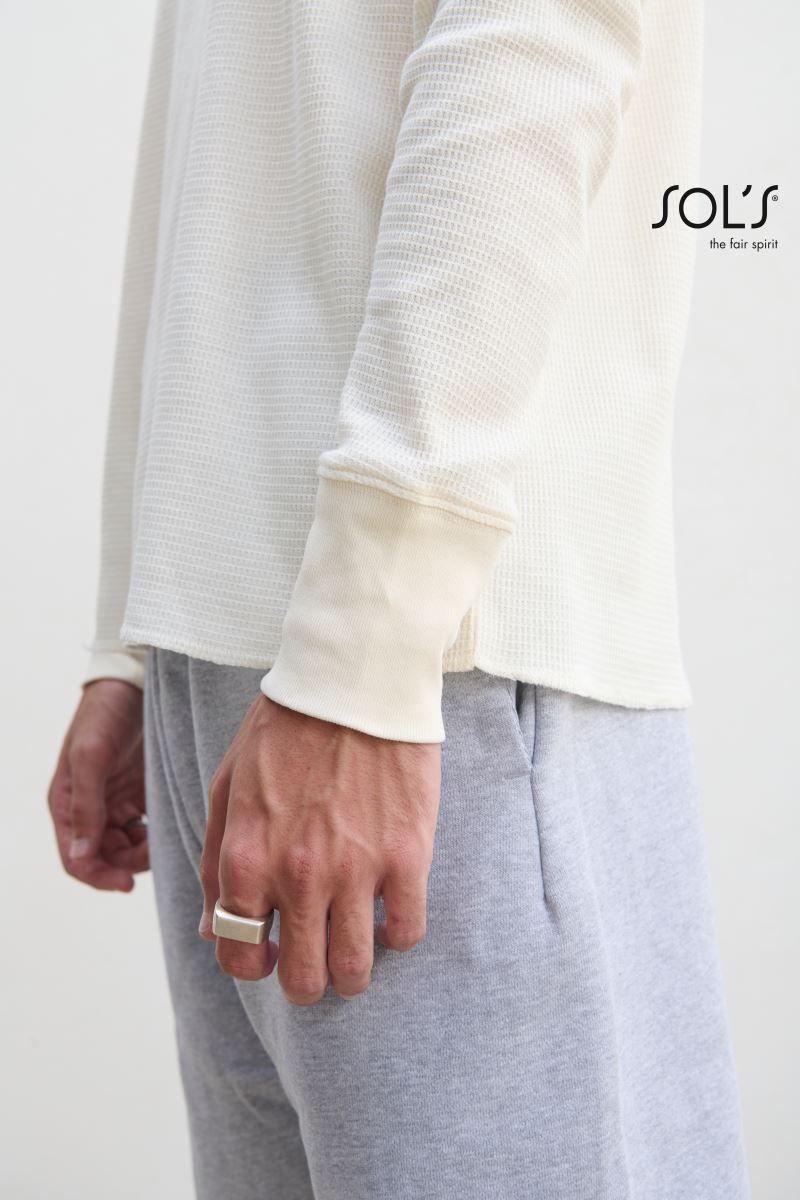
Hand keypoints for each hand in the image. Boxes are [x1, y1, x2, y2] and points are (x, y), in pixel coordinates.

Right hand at [48, 679, 147, 890]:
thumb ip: (86, 807)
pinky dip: (157, 833)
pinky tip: (171, 824)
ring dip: (145, 850)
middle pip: (106, 857)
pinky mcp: (141, 793)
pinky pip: (147, 827)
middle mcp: (91, 809)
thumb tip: (82, 856)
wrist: (133, 682)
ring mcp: (117, 802)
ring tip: (164, 835)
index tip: (127, 884)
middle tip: (156, 850)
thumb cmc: (104, 714)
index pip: (77, 859)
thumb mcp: (90, 758)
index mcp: (68, 805)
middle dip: (128, 863)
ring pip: (129, 847)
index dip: (99, 877)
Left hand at [199, 694, 441, 1003]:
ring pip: (355, 969)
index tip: (269, 952)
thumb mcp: (228, 786)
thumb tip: (211, 929)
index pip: (239, 953)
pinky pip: (408, 931)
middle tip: (314, 962)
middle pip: (302, 977)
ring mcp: (356, 870)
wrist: (353, 680)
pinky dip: (399, 935)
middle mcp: (297, 875)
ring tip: (355, 952)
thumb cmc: (285, 728)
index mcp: (247, 858)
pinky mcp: (408, 856)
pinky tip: (390, 913)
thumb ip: (215, 862)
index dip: (252, 963)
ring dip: (352, 973)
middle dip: (305, 981)